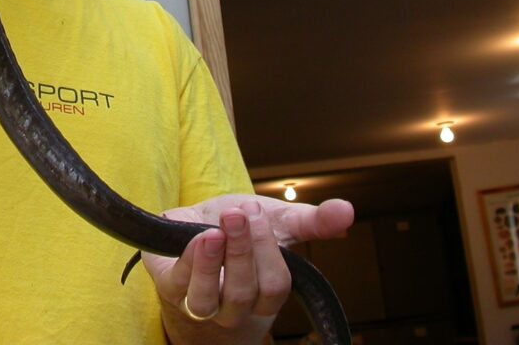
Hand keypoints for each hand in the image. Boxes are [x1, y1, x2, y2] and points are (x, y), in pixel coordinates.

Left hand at [142, 196, 352, 344]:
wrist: (190, 227)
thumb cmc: (238, 228)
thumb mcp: (276, 220)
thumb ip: (311, 220)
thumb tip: (348, 210)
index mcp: (263, 295)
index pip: (275, 286)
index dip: (268, 250)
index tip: (259, 212)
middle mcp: (232, 307)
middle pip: (245, 292)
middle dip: (244, 249)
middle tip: (240, 212)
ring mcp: (199, 302)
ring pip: (209, 299)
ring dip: (214, 262)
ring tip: (216, 230)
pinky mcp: (170, 287)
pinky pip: (179, 283)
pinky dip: (188, 260)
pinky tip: (196, 237)